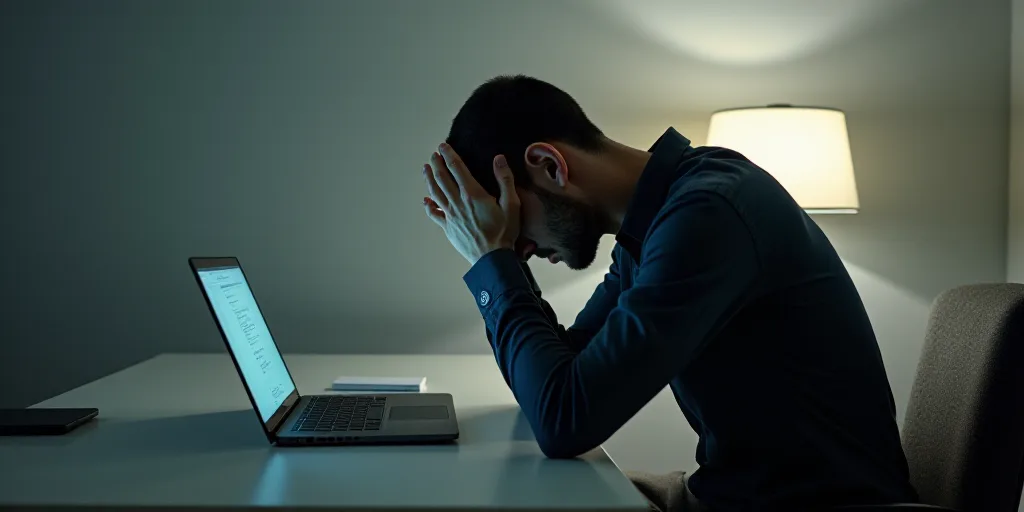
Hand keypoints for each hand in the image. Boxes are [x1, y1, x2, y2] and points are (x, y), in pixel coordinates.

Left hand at [422, 143, 520, 265]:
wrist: (492, 258)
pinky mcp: (448, 228)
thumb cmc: (504, 231)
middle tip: (433, 154)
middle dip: (436, 164)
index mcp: (472, 194)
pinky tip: (425, 200)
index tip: (443, 146)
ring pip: (435, 193)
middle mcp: (458, 202)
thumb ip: (505, 180)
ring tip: (425, 169)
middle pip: (442, 178)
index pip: (457, 168)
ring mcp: (451, 216)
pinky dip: (428, 206)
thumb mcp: (512, 204)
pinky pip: (435, 214)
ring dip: (429, 179)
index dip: (449, 155)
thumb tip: (499, 159)